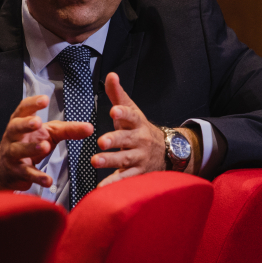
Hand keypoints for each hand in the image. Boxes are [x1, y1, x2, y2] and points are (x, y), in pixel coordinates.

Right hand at [0, 95, 93, 191]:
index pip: (24, 109)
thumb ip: (69, 130)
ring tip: (45, 147)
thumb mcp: (49, 133)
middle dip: (26, 124)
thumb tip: (89, 128)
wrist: (4, 169)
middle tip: (37, 122)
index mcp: (21, 121)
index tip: (44, 99)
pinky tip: (48, 180)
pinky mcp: (16, 172)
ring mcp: (12, 154)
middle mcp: (14, 136)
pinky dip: (38, 177)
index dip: (33, 103)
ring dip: (31, 148)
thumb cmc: (29, 143)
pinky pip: (27, 173)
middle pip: (16, 127)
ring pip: (19, 150)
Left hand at [93, 72, 194, 186]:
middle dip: (114, 140)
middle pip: (127, 139)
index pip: (131, 116)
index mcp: (137, 123)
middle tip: (101, 142)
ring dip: (110, 160)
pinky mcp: (137, 172)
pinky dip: (114, 183)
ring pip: (125, 159)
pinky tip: (101, 187)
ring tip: (95, 161)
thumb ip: (118, 95)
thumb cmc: (140, 128)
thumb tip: (111, 75)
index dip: (123, 113)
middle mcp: (139, 139)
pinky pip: (125, 177)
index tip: (114, 111)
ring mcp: (139, 157)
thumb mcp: (132, 110)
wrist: (166, 151)